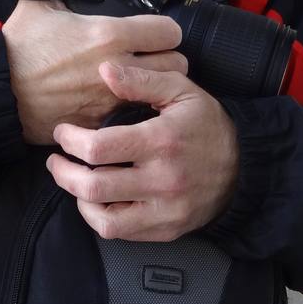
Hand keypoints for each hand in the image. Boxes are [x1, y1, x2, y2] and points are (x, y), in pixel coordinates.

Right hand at [1, 0, 186, 144]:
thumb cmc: (18, 46)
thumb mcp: (41, 0)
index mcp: (109, 34)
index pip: (170, 31)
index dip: (165, 29)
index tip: (153, 31)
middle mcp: (118, 68)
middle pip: (175, 65)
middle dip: (167, 58)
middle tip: (150, 55)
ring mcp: (111, 100)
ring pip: (157, 93)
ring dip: (153, 85)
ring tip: (136, 77)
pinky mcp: (101, 123)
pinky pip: (132, 114)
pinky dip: (131, 107)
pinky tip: (116, 98)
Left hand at [46, 62, 238, 241]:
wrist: (246, 168)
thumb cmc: (208, 125)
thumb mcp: (181, 91)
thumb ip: (141, 79)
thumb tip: (104, 69)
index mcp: (162, 141)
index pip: (99, 147)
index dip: (70, 140)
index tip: (63, 132)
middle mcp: (163, 180)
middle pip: (94, 187)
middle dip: (63, 173)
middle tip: (56, 160)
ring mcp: (166, 210)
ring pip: (104, 219)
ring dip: (78, 199)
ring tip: (72, 181)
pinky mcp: (167, 230)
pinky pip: (121, 234)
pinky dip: (99, 218)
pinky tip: (96, 200)